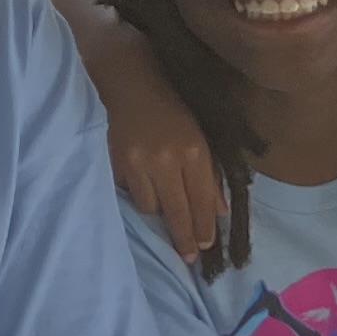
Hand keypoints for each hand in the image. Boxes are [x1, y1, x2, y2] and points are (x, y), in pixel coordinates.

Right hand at [99, 39, 223, 262]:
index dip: (203, 227)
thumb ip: (209, 174)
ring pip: (151, 206)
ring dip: (159, 212)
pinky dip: (137, 194)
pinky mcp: (116, 164)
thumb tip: (221, 211)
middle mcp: (168, 161)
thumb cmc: (169, 103)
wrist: (126, 79)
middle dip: (184, 237)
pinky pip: (130, 193)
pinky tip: (141, 190)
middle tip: (189, 257)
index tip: (205, 245)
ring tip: (163, 214)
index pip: (201, 200)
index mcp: (194, 150)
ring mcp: (139, 164)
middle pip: (178, 211)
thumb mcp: (198, 134)